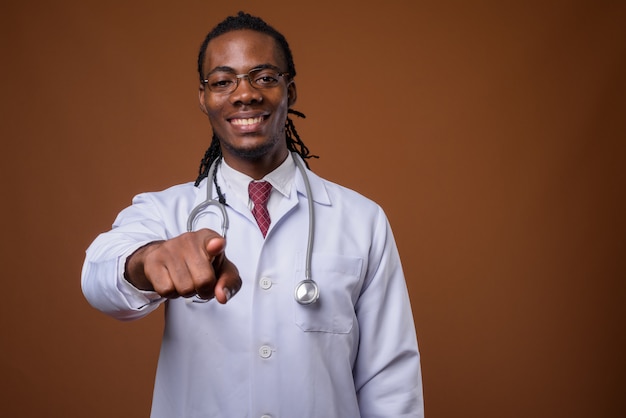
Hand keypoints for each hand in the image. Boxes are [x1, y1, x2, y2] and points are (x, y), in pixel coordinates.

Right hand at [124, 229, 240, 303]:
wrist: (169, 258)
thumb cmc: (203, 264)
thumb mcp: (223, 271)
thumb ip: (230, 283)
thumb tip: (221, 297)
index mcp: (209, 238)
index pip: (214, 240)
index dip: (216, 245)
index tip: (217, 245)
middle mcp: (189, 240)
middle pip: (204, 280)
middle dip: (204, 289)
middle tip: (201, 281)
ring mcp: (169, 249)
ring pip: (185, 288)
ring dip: (188, 292)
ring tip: (187, 279)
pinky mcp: (153, 261)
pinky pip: (166, 290)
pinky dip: (172, 293)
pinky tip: (173, 281)